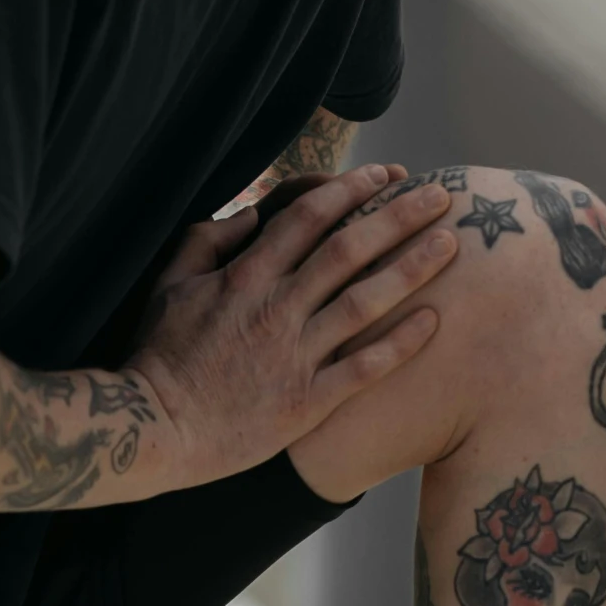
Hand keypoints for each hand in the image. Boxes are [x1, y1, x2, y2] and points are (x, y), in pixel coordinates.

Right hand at [123, 162, 455, 496]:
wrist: (155, 429)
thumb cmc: (158, 357)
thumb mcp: (170, 285)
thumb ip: (208, 242)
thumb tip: (250, 216)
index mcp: (245, 276)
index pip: (308, 218)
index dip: (351, 191)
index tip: (385, 176)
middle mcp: (276, 308)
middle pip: (349, 250)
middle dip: (398, 216)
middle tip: (439, 197)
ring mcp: (294, 355)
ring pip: (365, 301)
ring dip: (412, 268)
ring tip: (450, 244)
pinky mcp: (306, 401)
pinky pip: (363, 368)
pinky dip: (401, 343)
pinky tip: (435, 320)